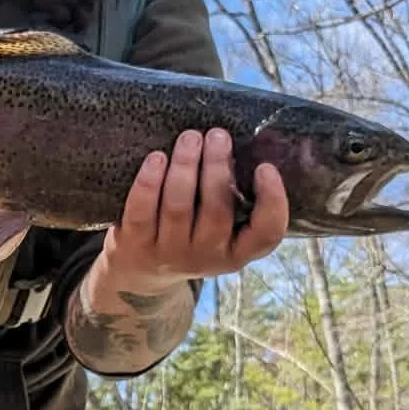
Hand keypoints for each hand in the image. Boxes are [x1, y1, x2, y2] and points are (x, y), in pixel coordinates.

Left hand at [83, 126, 288, 304]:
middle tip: (218, 135)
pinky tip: (157, 158)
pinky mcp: (136, 246)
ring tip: (190, 137)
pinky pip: (142, 211)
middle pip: (216, 211)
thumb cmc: (191, 236)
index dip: (272, 202)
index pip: (266, 235)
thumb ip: (234, 199)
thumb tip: (244, 145)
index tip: (265, 167)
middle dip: (217, 168)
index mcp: (236, 252)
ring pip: (179, 207)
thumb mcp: (220, 232)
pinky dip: (149, 182)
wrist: (141, 274)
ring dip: (185, 167)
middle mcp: (206, 257)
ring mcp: (170, 254)